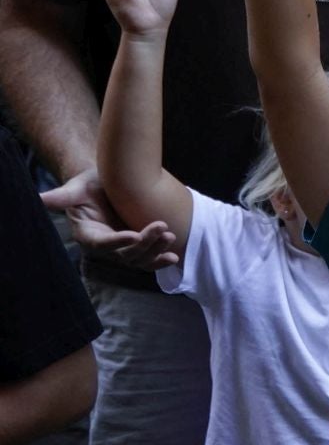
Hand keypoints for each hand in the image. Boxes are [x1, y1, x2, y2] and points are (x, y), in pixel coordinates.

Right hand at [40, 167, 177, 268]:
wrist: (108, 185)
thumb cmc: (90, 184)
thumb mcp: (76, 188)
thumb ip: (62, 197)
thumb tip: (39, 198)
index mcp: (87, 234)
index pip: (101, 243)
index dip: (116, 242)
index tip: (134, 235)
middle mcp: (105, 245)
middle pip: (124, 254)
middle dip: (144, 244)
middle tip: (162, 228)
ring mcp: (122, 248)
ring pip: (138, 258)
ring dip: (155, 251)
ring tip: (170, 237)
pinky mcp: (135, 247)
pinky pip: (147, 259)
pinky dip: (159, 260)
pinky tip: (173, 258)